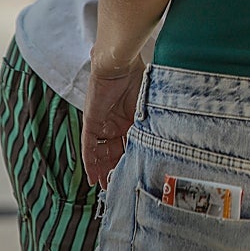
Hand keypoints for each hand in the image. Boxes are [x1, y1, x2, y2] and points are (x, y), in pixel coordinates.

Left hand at [82, 55, 144, 188]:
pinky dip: (90, 161)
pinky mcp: (91, 122)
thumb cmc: (138, 79)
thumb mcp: (146, 108)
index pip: (127, 144)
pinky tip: (92, 174)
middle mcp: (114, 123)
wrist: (120, 65)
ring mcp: (101, 123)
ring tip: (104, 185)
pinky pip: (89, 146)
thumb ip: (148, 124)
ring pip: (99, 152)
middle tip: (115, 186)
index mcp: (129, 119)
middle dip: (113, 169)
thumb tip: (159, 143)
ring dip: (101, 168)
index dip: (128, 160)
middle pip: (112, 151)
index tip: (132, 175)